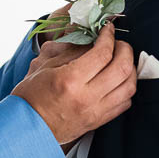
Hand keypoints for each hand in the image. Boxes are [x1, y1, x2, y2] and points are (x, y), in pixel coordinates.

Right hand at [12, 25, 135, 146]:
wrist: (27, 128)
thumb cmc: (31, 96)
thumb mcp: (44, 66)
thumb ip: (70, 51)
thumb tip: (92, 41)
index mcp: (70, 80)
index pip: (102, 54)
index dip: (109, 37)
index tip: (108, 30)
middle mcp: (87, 97)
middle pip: (122, 68)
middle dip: (125, 50)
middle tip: (118, 43)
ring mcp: (96, 111)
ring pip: (129, 87)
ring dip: (131, 69)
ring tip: (122, 60)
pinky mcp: (99, 121)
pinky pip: (125, 102)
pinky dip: (126, 87)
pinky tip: (119, 80)